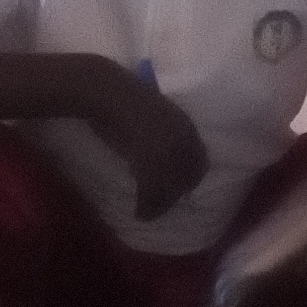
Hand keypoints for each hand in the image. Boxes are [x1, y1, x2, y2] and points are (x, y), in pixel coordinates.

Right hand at [88, 65, 208, 219]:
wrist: (106, 92)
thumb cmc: (125, 99)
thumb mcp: (155, 117)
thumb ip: (167, 138)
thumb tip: (164, 161)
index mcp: (186, 126)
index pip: (201, 161)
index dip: (190, 177)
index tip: (180, 188)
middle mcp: (183, 140)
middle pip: (187, 178)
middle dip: (175, 195)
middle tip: (161, 205)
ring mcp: (166, 151)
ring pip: (170, 189)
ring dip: (160, 205)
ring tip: (148, 213)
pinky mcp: (148, 162)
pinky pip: (151, 192)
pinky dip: (146, 207)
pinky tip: (139, 213)